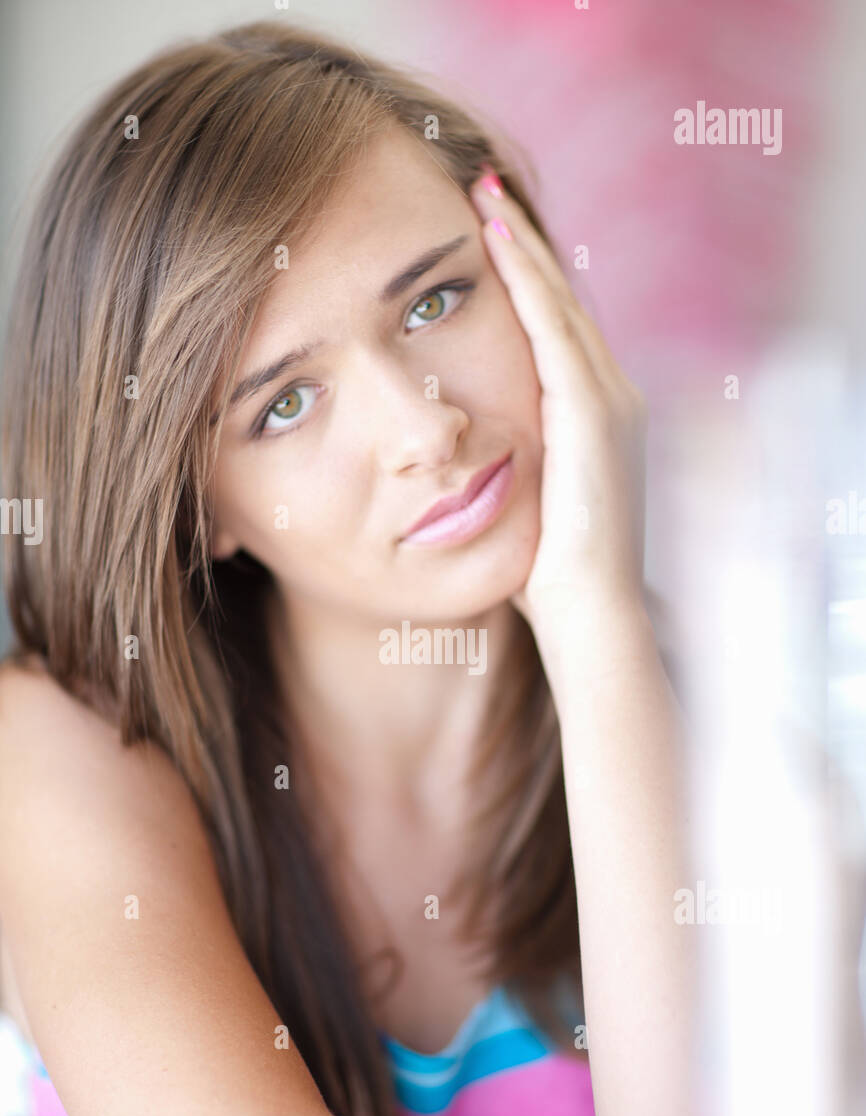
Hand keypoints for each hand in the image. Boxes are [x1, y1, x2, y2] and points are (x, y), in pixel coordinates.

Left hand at [468, 165, 647, 634]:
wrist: (590, 616)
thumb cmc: (547, 576)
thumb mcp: (524, 503)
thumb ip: (508, 463)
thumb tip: (458, 453)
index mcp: (596, 416)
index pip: (554, 330)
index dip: (523, 277)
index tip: (483, 231)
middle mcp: (613, 396)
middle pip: (560, 302)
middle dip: (522, 243)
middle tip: (481, 187)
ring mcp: (610, 400)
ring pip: (558, 303)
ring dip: (520, 245)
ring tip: (483, 193)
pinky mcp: (594, 413)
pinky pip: (552, 330)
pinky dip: (526, 281)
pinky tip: (495, 241)